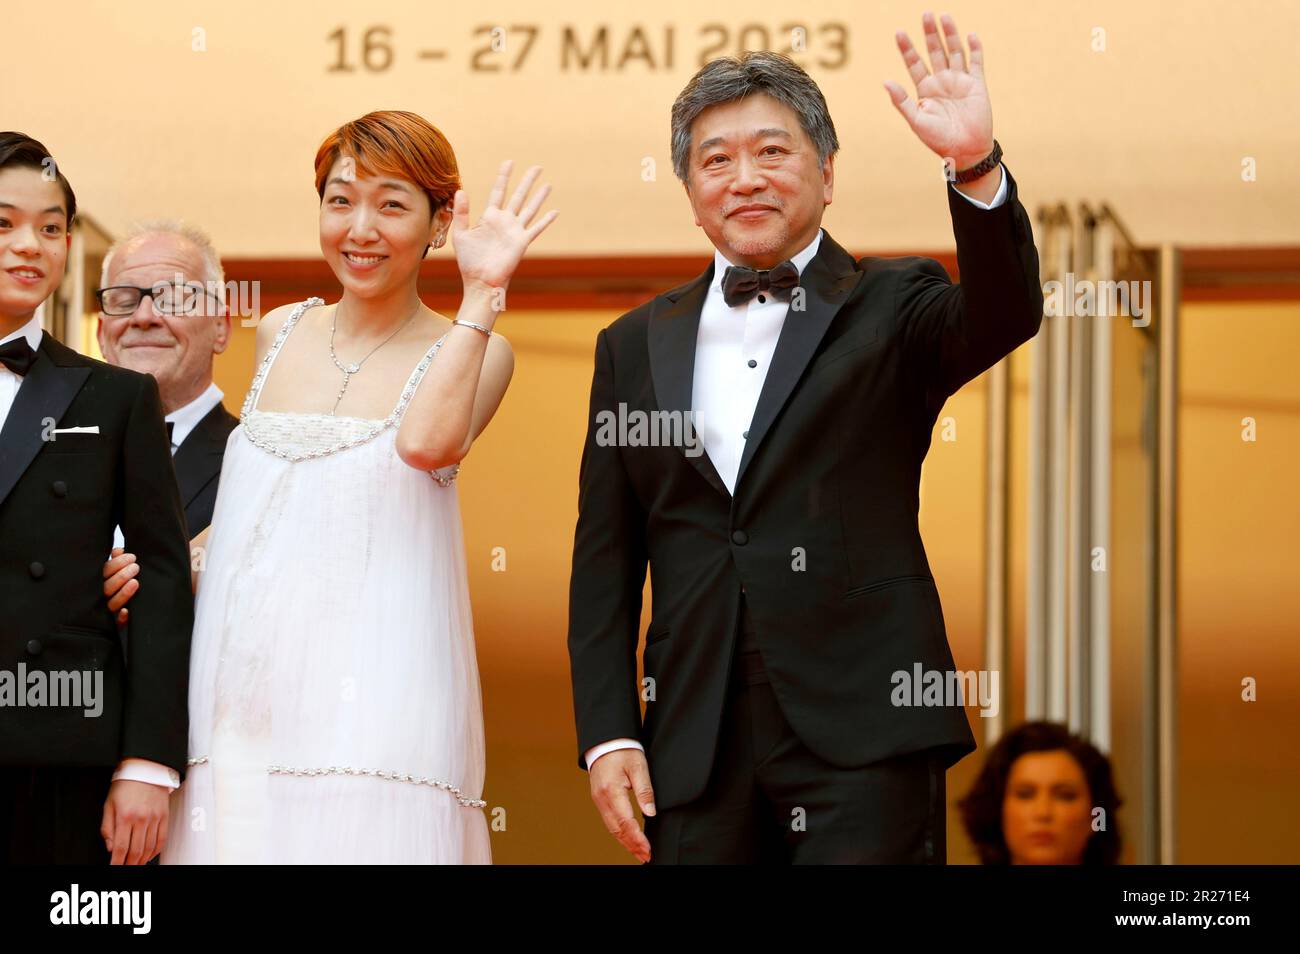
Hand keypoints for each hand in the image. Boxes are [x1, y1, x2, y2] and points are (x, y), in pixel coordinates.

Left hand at [101, 779, 169, 863]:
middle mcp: (141, 818)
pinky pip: (162, 838)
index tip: (114, 868)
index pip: (121, 847)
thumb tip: (110, 847)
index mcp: (125, 816)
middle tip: (125, 868)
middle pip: (136, 850)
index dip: (117, 862)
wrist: (145, 768)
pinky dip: (156, 851)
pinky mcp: (164, 815)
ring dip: (142, 860)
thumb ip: (107, 828)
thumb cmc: (125, 784)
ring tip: (136, 864)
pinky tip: (149, 855)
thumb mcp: (108, 805)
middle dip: (129, 864)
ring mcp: (155, 818)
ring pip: (150, 847)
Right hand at [102, 547, 138, 624]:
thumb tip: (119, 551)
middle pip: (107, 587)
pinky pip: (119, 622)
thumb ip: (120, 560)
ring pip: (112, 603)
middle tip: (135, 567)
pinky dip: (122, 616)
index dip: (117, 563)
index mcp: (105, 580)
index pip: (105, 571)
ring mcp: (112, 610)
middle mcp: (105, 596)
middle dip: (121, 576)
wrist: (142, 606)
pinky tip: (126, 611)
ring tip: (135, 582)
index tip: (132, 556)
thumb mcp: (126, 570)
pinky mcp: (120, 622)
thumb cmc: (130, 583)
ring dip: (123, 592)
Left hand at [451, 160, 558, 292]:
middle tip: (537, 167)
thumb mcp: (461, 234)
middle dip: (527, 181)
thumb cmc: (468, 261)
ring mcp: (515, 231)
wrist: (480, 281)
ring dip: (539, 197)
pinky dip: (546, 221)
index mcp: (489, 217)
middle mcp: (504, 221)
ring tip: (548, 184)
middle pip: (518, 195)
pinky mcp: (522, 242)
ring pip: (530, 209)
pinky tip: (555, 212)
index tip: (509, 162)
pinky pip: (536, 228)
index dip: (504, 177)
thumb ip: (461, 213)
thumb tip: (460, 190)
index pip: (498, 191)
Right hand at [588, 748, 655, 862]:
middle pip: (617, 830)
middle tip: (646, 857)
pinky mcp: (599, 799)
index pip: (626, 822)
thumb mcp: (639, 766)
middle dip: (632, 846)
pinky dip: (619, 833)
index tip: (648, 849)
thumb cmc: (623, 750)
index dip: (637, 838)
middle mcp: (602, 798)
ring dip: (625, 842)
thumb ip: (645, 790)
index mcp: (612, 790)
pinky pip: (609, 821)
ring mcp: (598, 800)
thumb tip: (650, 812)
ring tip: (639, 853)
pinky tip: (628, 839)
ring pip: (612, 828)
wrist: (605, 740)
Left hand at [883, 12, 993, 169]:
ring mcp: (960, 81)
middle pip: (935, 51)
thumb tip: (885, 81)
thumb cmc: (938, 140)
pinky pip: (976, 62)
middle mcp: (942, 82)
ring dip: (950, 34)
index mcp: (925, 90)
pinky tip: (970, 35)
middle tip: (925, 14)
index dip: (907, 48)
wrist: (965, 151)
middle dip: (930, 33)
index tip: (899, 33)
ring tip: (944, 16)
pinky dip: (974, 49)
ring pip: (954, 52)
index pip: (914, 63)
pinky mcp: (977, 85)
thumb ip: (902, 101)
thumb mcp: (916, 121)